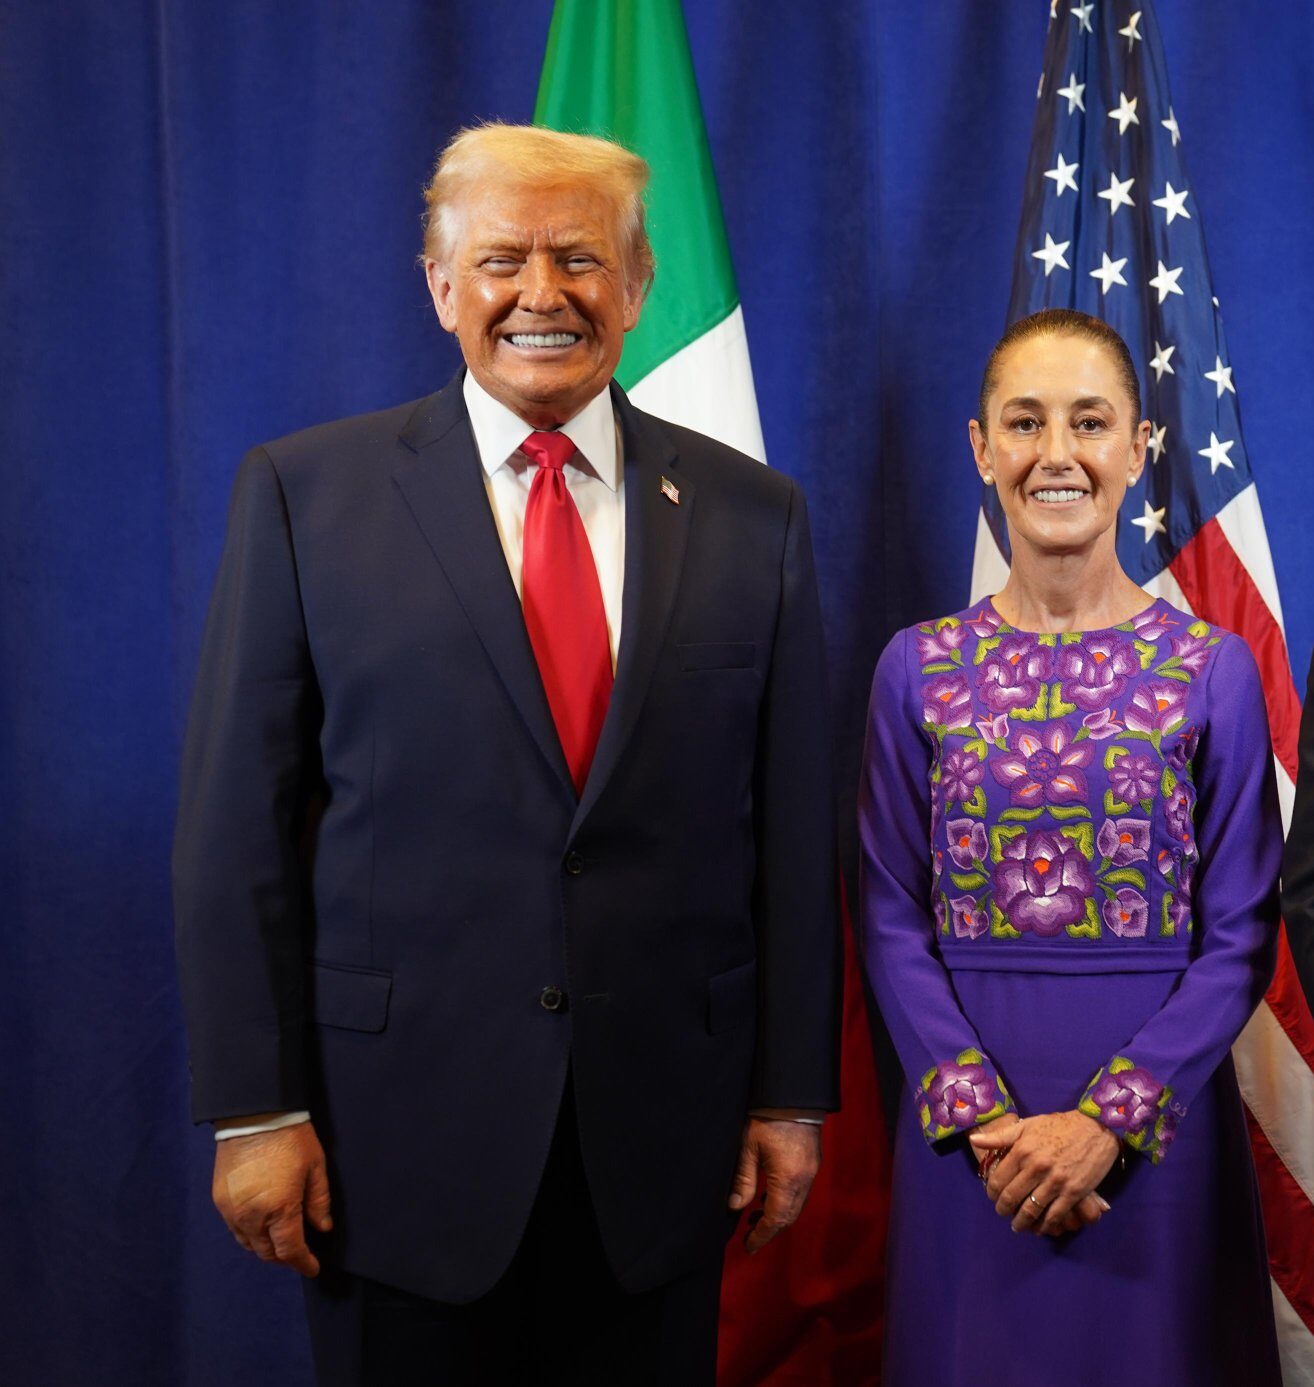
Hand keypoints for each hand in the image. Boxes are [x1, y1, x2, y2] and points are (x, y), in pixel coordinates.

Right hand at [212, 1120, 331, 1275]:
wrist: (253, 1114)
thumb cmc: (291, 1138)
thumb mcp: (315, 1167)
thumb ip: (319, 1201)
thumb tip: (322, 1228)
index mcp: (279, 1209)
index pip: (290, 1250)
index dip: (302, 1263)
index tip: (313, 1268)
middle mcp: (251, 1216)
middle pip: (266, 1252)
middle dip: (284, 1257)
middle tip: (298, 1253)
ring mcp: (231, 1210)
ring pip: (247, 1243)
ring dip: (264, 1247)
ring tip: (279, 1241)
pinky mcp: (219, 1200)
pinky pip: (234, 1228)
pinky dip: (248, 1233)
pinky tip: (260, 1225)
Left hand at [728, 1117, 821, 1253]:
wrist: (794, 1094)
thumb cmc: (767, 1118)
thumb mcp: (748, 1147)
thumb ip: (744, 1178)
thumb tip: (735, 1206)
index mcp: (788, 1179)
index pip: (776, 1219)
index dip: (762, 1235)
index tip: (748, 1246)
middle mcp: (804, 1180)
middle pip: (789, 1216)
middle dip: (770, 1229)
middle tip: (750, 1237)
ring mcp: (811, 1171)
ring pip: (797, 1205)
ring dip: (779, 1215)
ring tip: (756, 1216)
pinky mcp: (813, 1162)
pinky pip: (801, 1191)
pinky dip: (786, 1201)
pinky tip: (770, 1196)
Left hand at [971, 1110, 1118, 1235]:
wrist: (1096, 1127)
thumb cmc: (1059, 1125)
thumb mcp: (1027, 1125)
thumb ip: (1001, 1136)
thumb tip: (974, 1141)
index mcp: (1022, 1150)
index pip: (999, 1179)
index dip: (992, 1192)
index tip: (992, 1197)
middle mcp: (1036, 1167)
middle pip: (1012, 1197)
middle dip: (1003, 1209)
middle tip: (1002, 1213)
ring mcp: (1055, 1182)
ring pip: (1031, 1210)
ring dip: (1021, 1222)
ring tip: (1017, 1226)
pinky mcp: (1074, 1192)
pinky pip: (1055, 1215)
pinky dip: (1045, 1225)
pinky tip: (1040, 1228)